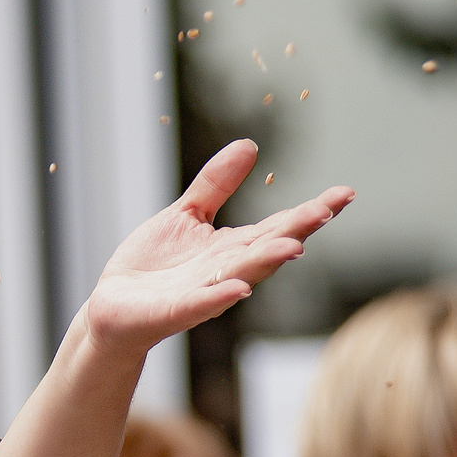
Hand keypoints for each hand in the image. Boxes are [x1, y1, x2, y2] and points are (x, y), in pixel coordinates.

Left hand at [81, 140, 352, 361]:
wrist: (113, 310)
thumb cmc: (152, 266)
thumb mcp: (185, 215)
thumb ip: (215, 185)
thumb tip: (249, 145)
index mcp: (231, 248)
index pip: (277, 226)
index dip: (310, 211)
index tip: (344, 193)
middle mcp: (225, 271)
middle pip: (267, 247)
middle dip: (298, 230)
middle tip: (329, 210)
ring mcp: (202, 293)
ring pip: (241, 275)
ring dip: (267, 261)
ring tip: (295, 246)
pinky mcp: (173, 312)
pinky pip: (199, 304)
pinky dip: (218, 296)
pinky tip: (238, 288)